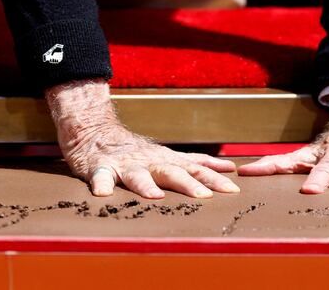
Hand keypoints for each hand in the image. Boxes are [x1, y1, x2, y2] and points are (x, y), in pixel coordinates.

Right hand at [46, 79, 238, 198]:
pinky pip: (100, 176)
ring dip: (146, 185)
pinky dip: (101, 184)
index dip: (214, 179)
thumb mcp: (169, 155)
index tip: (233, 189)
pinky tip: (102, 194)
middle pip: (171, 172)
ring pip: (137, 175)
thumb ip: (196, 163)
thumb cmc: (136, 151)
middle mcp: (149, 162)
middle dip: (188, 184)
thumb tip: (229, 167)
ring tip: (155, 196)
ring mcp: (124, 165)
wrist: (95, 131)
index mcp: (166, 161)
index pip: (195, 169)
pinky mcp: (99, 168)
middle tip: (204, 196)